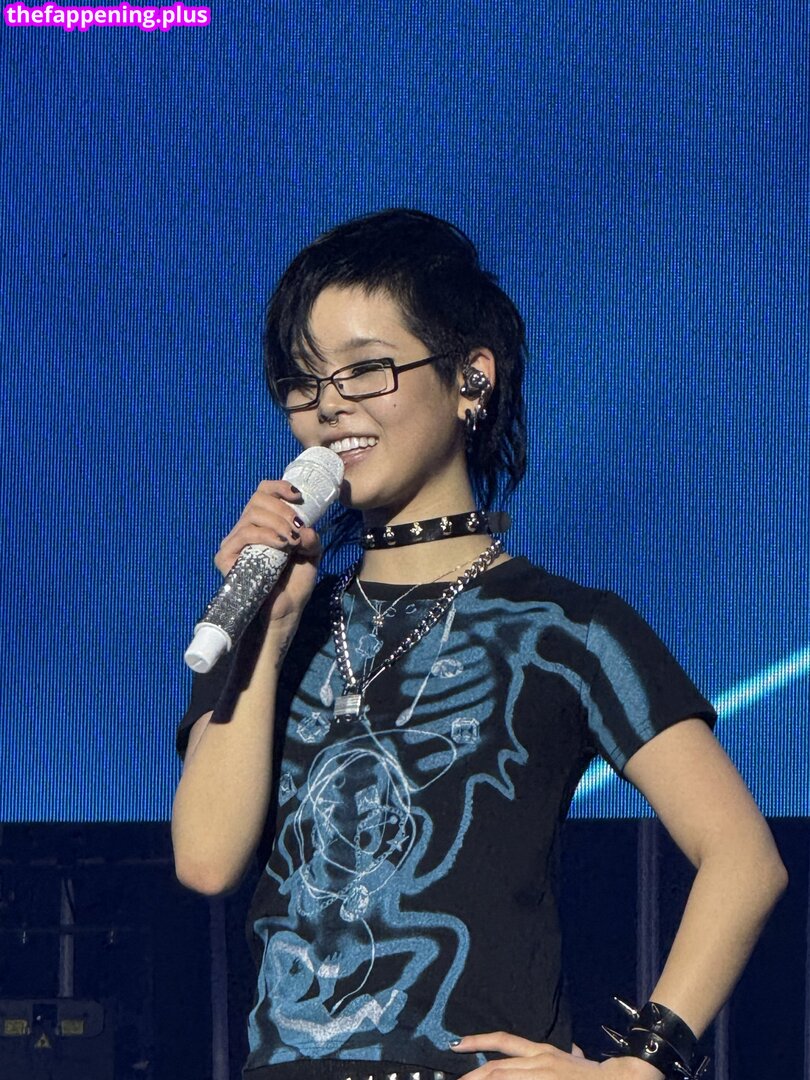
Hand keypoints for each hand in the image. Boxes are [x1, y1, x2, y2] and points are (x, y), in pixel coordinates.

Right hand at [214, 479, 321, 628]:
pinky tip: (282, 544)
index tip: (298, 496)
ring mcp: (235, 542)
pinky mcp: (226, 556)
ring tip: (292, 540)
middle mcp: (246, 529)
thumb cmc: (294, 584)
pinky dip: (266, 535)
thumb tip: (305, 527)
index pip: (263, 492)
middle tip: (297, 527)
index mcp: (264, 524)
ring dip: (277, 522)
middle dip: (283, 509)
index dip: (279, 487)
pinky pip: (245, 534)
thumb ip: (311, 536)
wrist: (284, 612)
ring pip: (252, 514)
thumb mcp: (311, 553)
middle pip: (258, 499)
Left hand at [452, 1032, 664, 1078]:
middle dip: (473, 1075)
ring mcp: (542, 1076)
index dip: (478, 1041)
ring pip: (502, 1078)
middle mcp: (538, 1061)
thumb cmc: (599, 1074)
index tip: (456, 1044)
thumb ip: (571, 1054)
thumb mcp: (579, 1058)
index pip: (504, 1041)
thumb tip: (576, 1051)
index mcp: (543, 1051)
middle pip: (496, 1067)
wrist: (619, 1079)